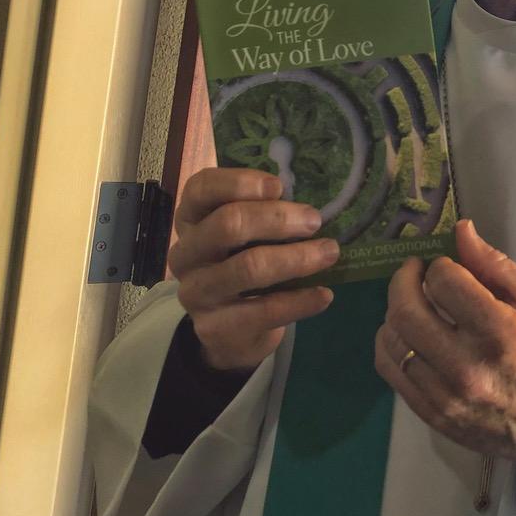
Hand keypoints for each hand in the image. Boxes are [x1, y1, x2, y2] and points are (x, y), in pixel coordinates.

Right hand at [169, 167, 338, 370]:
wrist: (229, 333)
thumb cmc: (243, 266)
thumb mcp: (244, 238)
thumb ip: (264, 215)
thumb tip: (309, 206)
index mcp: (191, 220)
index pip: (201, 188)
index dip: (238, 182)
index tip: (278, 186)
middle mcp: (185, 254)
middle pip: (228, 224)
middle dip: (278, 218)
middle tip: (315, 220)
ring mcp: (197, 293)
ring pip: (248, 267)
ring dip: (297, 258)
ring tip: (329, 252)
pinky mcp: (216, 328)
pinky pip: (264, 310)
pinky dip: (300, 301)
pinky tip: (324, 295)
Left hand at [376, 219, 515, 488]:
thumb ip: (494, 264)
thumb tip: (460, 230)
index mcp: (501, 332)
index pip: (444, 281)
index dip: (440, 265)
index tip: (446, 266)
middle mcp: (469, 366)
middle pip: (406, 311)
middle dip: (403, 280)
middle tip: (413, 272)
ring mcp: (447, 395)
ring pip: (392, 340)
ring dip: (394, 311)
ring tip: (412, 303)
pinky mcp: (433, 414)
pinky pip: (391, 371)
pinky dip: (389, 343)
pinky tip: (404, 333)